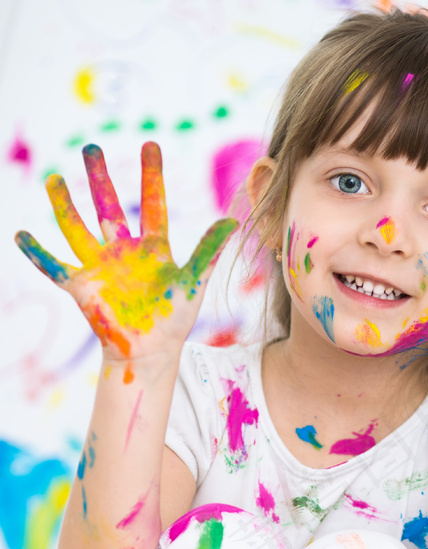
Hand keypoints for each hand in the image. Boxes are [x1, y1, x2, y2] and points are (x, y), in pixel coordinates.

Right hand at [15, 142, 237, 380]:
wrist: (151, 352)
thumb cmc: (175, 320)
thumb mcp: (194, 282)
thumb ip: (208, 251)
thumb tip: (232, 220)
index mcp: (153, 249)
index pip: (153, 204)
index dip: (152, 175)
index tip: (150, 143)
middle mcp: (124, 252)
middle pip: (109, 207)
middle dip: (100, 178)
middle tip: (91, 147)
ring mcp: (100, 267)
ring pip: (77, 228)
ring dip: (64, 204)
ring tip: (54, 178)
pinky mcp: (82, 286)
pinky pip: (54, 266)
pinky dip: (36, 253)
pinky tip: (20, 235)